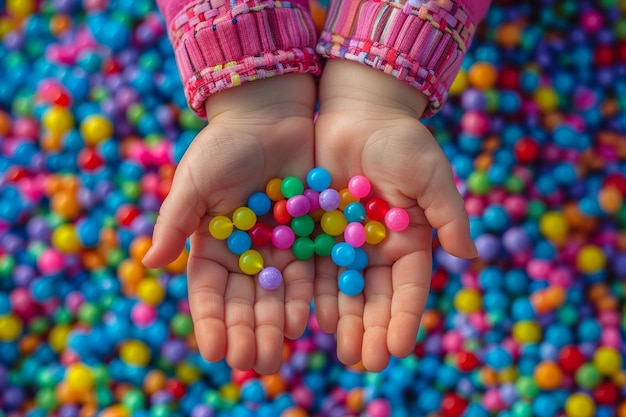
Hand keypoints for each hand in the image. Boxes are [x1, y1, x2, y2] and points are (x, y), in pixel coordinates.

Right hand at [142, 75, 315, 373]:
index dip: (211, 321)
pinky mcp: (311, 236)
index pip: (209, 291)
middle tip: (252, 364)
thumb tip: (150, 261)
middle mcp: (246, 253)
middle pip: (246, 301)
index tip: (215, 351)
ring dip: (276, 325)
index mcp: (213, 245)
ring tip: (278, 353)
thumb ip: (176, 221)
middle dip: (247, 332)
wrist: (271, 114)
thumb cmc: (225, 144)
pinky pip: (309, 272)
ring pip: (277, 294)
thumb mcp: (196, 180)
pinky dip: (306, 297)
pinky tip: (306, 320)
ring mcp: (279, 247)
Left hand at [313, 61, 476, 370]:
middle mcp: (376, 248)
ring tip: (339, 350)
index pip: (408, 288)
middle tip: (363, 362)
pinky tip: (309, 316)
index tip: (398, 349)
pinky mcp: (315, 230)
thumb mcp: (430, 175)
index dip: (404, 318)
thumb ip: (448, 215)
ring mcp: (344, 242)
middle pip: (374, 296)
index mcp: (409, 240)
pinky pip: (313, 265)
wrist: (358, 111)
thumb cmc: (400, 140)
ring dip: (342, 321)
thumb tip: (469, 257)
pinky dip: (312, 292)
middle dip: (370, 330)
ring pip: (343, 289)